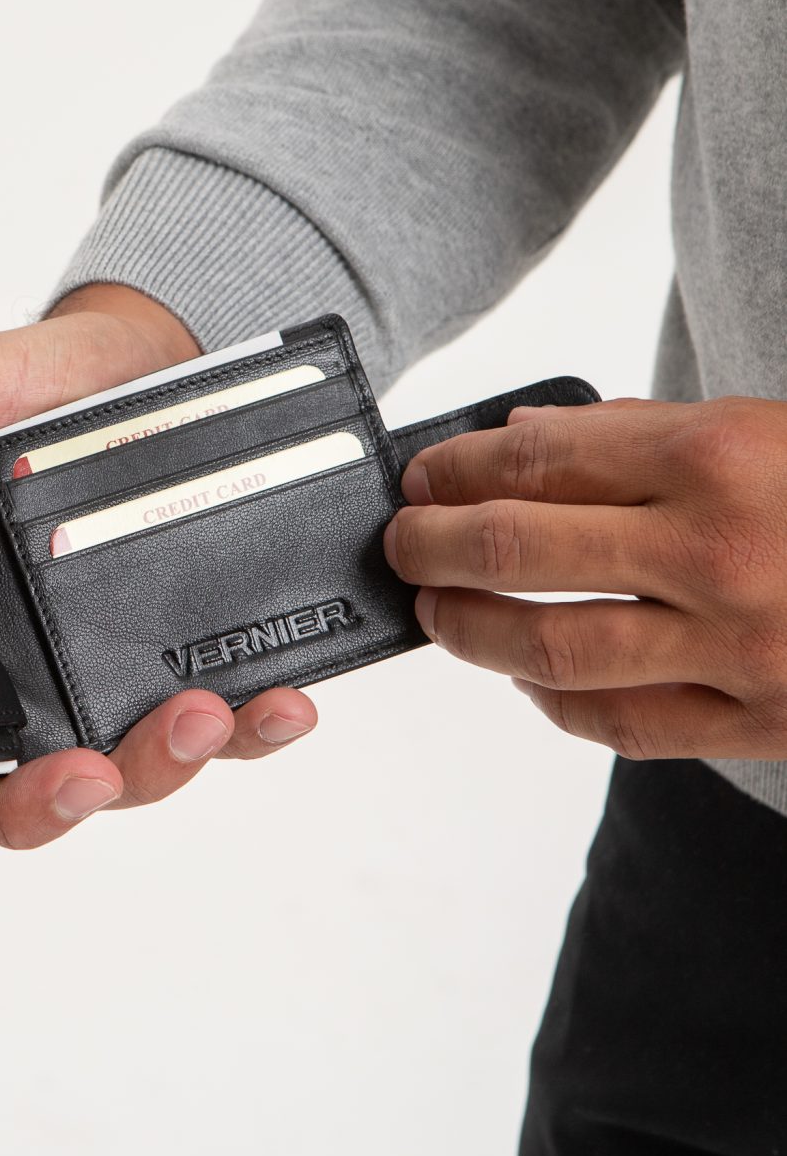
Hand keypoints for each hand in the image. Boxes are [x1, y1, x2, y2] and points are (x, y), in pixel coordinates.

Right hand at [0, 285, 318, 844]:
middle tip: (86, 774)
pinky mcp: (193, 660)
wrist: (151, 352)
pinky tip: (279, 703)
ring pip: (128, 775)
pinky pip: (228, 727)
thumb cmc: (31, 388)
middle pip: (23, 794)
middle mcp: (25, 678)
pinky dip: (255, 730)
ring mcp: (112, 679)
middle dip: (52, 804)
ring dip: (162, 767)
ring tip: (198, 715)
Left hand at [382, 396, 786, 761]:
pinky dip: (555, 702)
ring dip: (471, 630)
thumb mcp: (762, 432)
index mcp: (714, 459)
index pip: (538, 460)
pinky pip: (620, 723)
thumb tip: (524, 436)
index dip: (457, 469)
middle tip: (404, 543)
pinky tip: (527, 676)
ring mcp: (733, 645)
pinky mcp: (754, 719)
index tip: (424, 478)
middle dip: (432, 545)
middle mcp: (714, 552)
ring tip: (439, 609)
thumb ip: (640, 432)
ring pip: (551, 650)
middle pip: (517, 551)